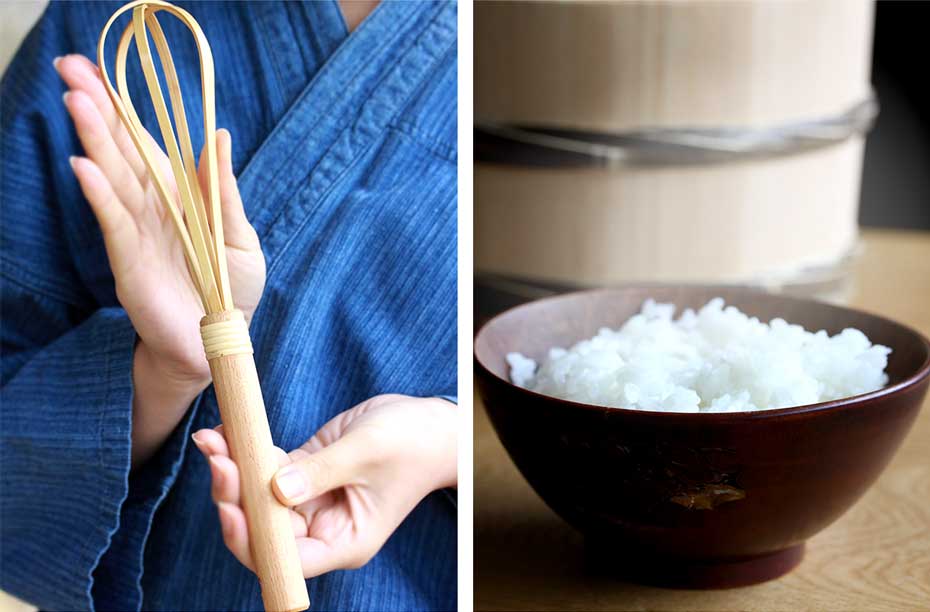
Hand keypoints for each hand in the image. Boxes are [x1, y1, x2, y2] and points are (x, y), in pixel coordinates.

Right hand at [56, 54, 265, 464]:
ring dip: (95, 140)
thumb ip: (224, 193)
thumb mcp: (241, 239)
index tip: (100, 70)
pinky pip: (113, 221)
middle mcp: (153, 208)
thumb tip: (218, 138)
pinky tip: (84, 166)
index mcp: (181, 198)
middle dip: (99, 109)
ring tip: (76, 100)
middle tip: (71, 67)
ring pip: (112, 177)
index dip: (125, 109)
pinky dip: (99, 194)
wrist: (218, 344)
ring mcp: (138, 232)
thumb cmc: (231, 293)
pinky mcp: (129, 260)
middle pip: (121, 150)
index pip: (147, 144)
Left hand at [191, 394, 456, 576]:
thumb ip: (318, 472)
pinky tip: (225, 435)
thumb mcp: (366, 453)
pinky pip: (266, 471)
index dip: (254, 540)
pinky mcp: (304, 473)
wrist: (432, 423)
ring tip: (211, 441)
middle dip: (234, 497)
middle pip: (264, 529)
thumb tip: (272, 489)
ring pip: (258, 499)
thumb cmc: (412, 443)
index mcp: (343, 541)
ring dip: (232, 472)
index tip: (232, 508)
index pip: (288, 559)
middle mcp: (323, 528)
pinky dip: (246, 455)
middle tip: (218, 460)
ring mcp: (311, 500)